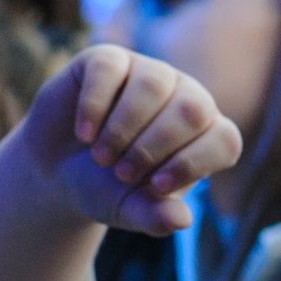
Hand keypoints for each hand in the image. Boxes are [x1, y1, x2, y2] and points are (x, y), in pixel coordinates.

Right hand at [16, 46, 241, 236]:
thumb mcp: (130, 210)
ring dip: (124, 127)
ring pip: (153, 85)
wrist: (56, 171)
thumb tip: (181, 221)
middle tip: (121, 173)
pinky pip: (110, 69)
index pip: (224, 140)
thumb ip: (156, 217)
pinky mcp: (109, 60)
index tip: (155, 187)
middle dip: (153, 147)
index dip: (192, 164)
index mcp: (206, 134)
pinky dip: (95, 105)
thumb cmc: (107, 189)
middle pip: (192, 110)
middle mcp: (186, 97)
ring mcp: (150, 73)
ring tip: (101, 156)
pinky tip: (84, 133)